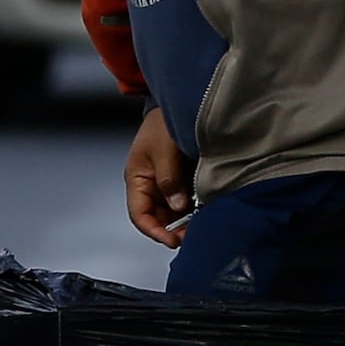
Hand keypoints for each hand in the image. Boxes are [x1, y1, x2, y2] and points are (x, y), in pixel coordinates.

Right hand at [123, 107, 192, 248]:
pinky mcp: (181, 179)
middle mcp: (150, 185)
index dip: (154, 231)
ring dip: (185, 221)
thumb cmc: (162, 123)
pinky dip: (194, 209)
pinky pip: (185, 201)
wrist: (176, 105)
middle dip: (173, 229)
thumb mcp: (164, 150)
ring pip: (172, 212)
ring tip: (202, 227)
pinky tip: (207, 212)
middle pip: (157, 217)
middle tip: (193, 236)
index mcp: (137, 179)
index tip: (172, 240)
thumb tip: (177, 207)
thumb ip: (169, 179)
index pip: (140, 214)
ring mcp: (166, 183)